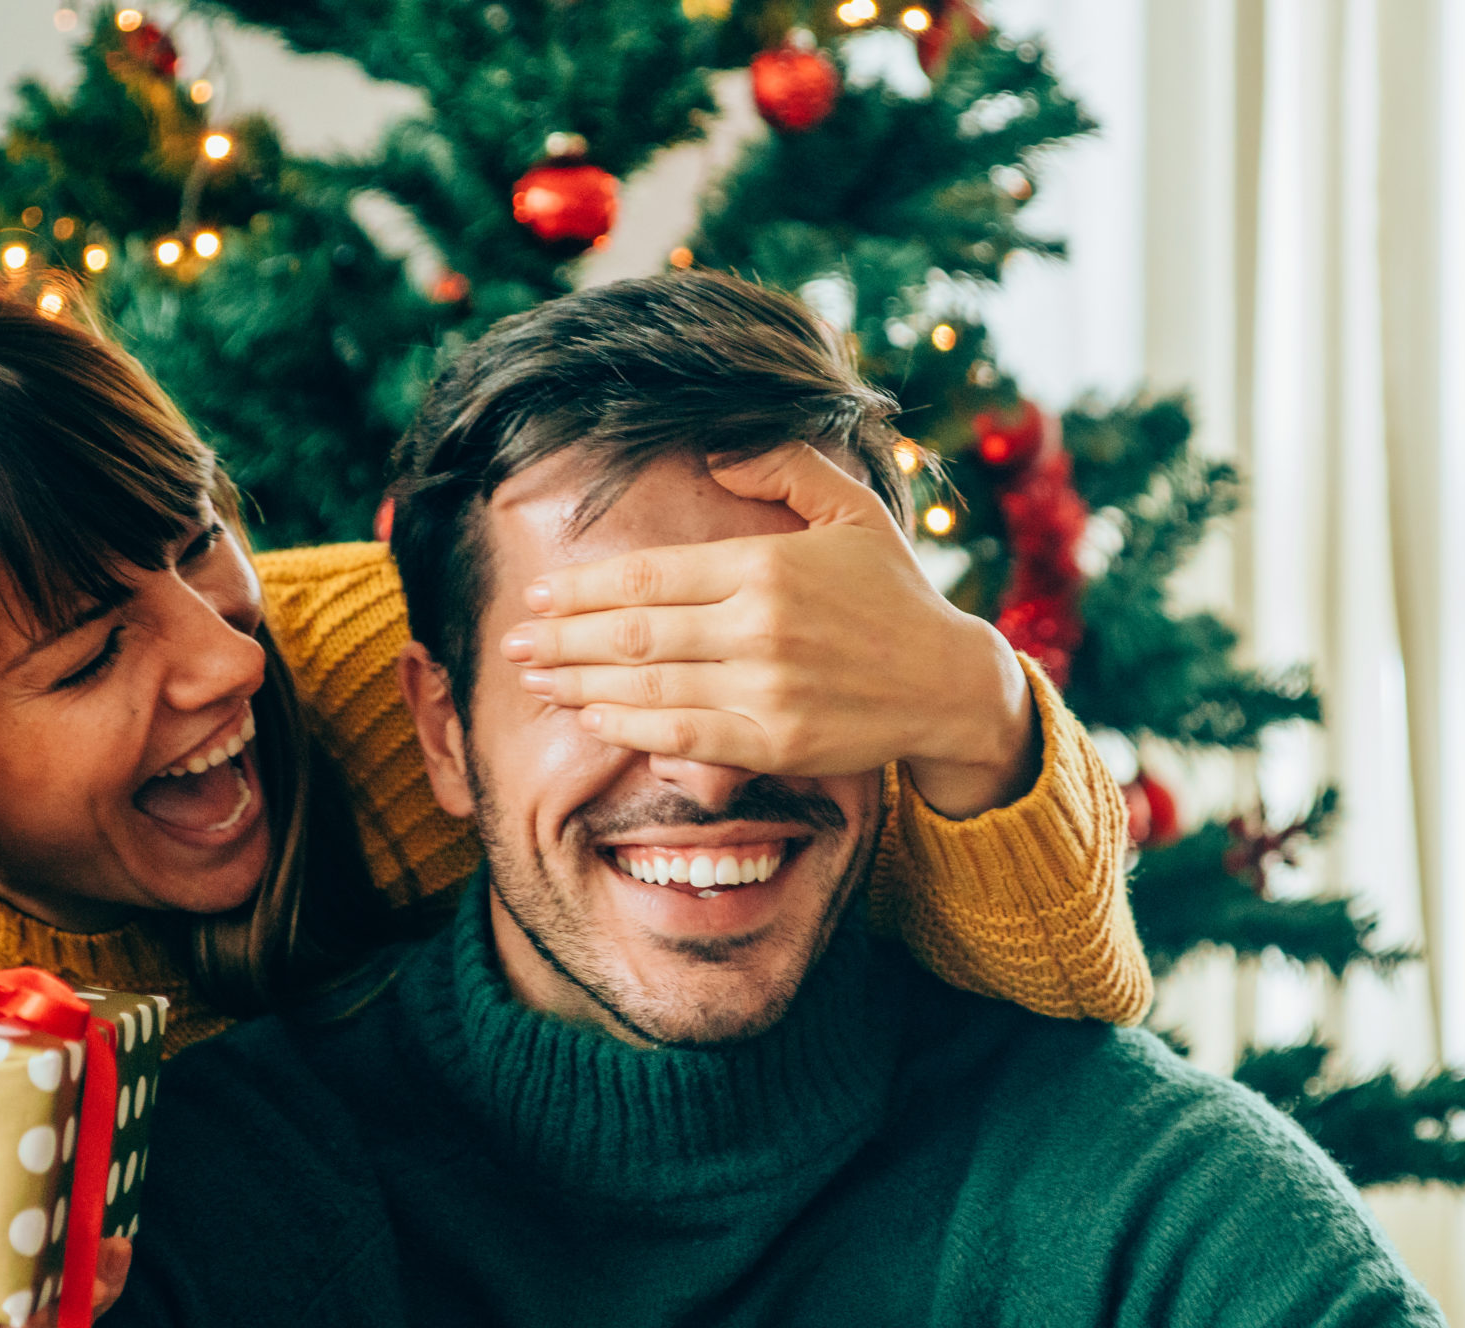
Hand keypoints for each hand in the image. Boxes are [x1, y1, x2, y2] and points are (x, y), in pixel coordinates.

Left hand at [497, 443, 1040, 817]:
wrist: (951, 682)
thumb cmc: (893, 590)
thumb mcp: (852, 506)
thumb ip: (783, 466)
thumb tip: (712, 448)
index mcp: (766, 564)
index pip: (648, 575)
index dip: (583, 587)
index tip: (542, 594)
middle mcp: (759, 627)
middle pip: (633, 633)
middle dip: (561, 639)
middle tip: (513, 641)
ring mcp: (766, 690)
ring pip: (646, 688)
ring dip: (579, 685)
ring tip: (534, 681)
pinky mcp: (775, 743)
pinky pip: (681, 738)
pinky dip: (627, 729)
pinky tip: (591, 719)